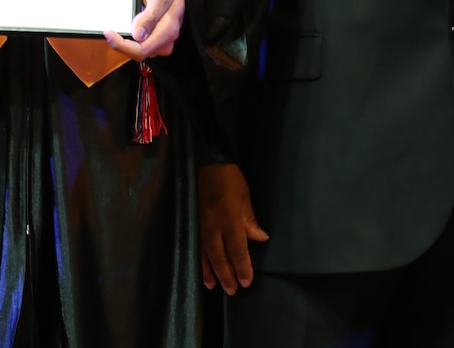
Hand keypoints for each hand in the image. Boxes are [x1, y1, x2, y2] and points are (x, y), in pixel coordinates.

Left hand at [104, 0, 184, 58]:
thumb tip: (138, 36)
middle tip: (110, 31)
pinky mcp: (157, 41)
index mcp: (168, 30)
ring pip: (139, 51)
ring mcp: (162, 42)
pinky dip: (131, 40)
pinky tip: (128, 29)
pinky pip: (141, 46)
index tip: (108, 33)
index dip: (123, 45)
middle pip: (140, 53)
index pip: (143, 49)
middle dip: (123, 45)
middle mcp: (166, 40)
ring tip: (120, 28)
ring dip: (127, 43)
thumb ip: (150, 16)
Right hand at [198, 162, 267, 293]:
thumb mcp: (246, 198)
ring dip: (209, 272)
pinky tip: (199, 267)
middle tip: (232, 291)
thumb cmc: (230, 179)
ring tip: (212, 286)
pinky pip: (196, 246)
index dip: (242, 268)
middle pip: (220, 258)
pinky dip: (198, 259)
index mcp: (230, 221)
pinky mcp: (193, 222)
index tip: (246, 282)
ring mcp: (201, 226)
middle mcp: (214, 228)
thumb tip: (260, 239)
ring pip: (205, 255)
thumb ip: (250, 221)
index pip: (237, 251)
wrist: (207, 163)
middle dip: (226, 275)